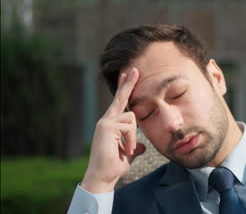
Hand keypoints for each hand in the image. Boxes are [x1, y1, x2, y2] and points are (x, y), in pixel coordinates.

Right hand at [81, 67, 145, 192]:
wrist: (102, 176)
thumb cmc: (114, 166)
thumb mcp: (128, 153)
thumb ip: (134, 146)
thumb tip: (142, 146)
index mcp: (110, 124)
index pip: (120, 103)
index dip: (125, 89)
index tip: (128, 75)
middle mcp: (106, 120)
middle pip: (121, 98)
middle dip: (129, 83)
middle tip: (136, 69)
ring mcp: (105, 122)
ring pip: (132, 117)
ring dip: (133, 136)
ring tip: (126, 149)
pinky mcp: (106, 126)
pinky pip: (129, 126)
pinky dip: (130, 139)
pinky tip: (124, 148)